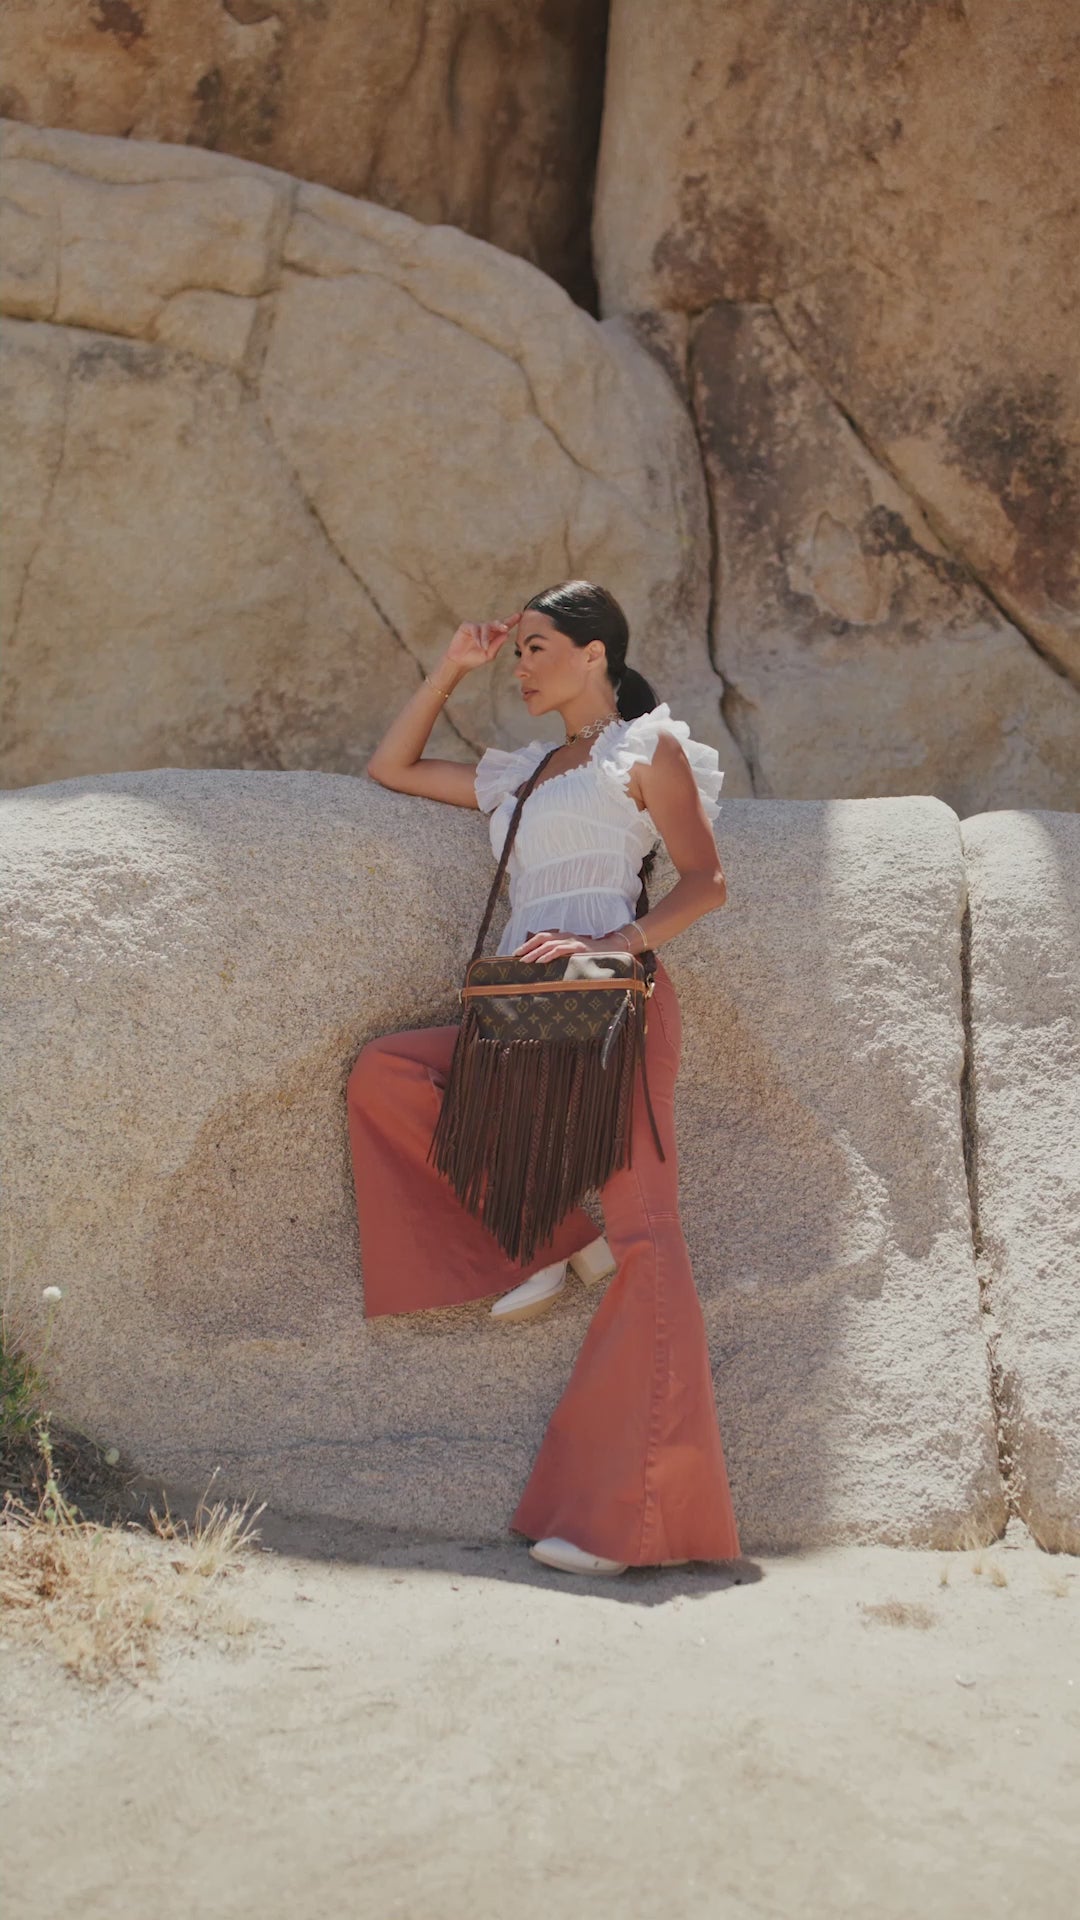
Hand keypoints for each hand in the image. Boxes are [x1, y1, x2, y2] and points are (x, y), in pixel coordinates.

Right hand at [445, 612, 521, 672]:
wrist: (459, 662)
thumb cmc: (475, 659)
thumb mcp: (489, 655)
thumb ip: (497, 645)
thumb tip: (507, 634)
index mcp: (493, 635)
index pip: (504, 626)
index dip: (512, 620)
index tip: (520, 615)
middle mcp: (486, 629)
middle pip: (496, 623)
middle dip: (501, 624)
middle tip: (505, 628)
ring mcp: (476, 626)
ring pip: (485, 626)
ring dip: (485, 637)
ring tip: (483, 647)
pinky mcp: (467, 626)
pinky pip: (474, 627)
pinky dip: (477, 636)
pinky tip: (478, 643)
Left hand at [512, 929, 633, 963]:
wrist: (613, 950)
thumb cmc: (592, 955)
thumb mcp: (574, 954)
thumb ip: (561, 957)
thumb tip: (545, 966)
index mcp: (563, 937)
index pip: (541, 937)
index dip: (528, 944)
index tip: (516, 953)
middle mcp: (566, 936)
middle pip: (541, 938)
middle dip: (527, 947)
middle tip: (516, 956)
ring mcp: (573, 941)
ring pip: (548, 944)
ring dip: (535, 952)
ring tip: (525, 960)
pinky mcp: (579, 948)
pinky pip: (560, 949)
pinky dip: (548, 955)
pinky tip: (540, 961)